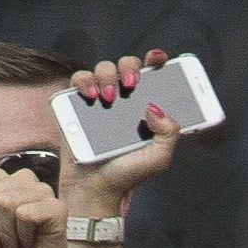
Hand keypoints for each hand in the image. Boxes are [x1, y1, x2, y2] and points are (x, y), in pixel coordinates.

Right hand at [59, 50, 176, 213]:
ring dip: (106, 75)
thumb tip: (157, 107)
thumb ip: (168, 134)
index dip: (156, 61)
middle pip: (127, 66)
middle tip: (131, 85)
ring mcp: (101, 100)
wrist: (94, 189)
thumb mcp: (157, 159)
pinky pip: (79, 79)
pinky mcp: (78, 105)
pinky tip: (90, 95)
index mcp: (146, 109)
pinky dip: (84, 80)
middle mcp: (125, 101)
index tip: (157, 59)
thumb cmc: (127, 175)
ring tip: (107, 98)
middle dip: (129, 67)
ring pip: (103, 68)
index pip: (153, 76)